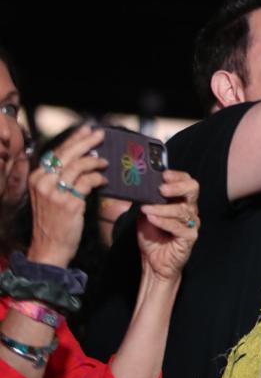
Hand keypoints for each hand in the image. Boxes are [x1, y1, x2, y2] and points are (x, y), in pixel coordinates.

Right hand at [27, 125, 107, 266]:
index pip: (57, 152)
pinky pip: (88, 182)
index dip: (74, 139)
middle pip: (68, 154)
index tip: (87, 130)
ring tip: (105, 162)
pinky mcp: (69, 202)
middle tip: (101, 134)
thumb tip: (83, 157)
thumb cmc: (53, 221)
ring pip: (79, 166)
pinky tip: (104, 181)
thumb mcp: (50, 195)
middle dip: (87, 141)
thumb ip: (60, 177)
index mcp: (36, 177)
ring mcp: (55, 192)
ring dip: (95, 162)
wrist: (49, 247)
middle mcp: (42, 182)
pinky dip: (98, 179)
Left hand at [137, 170, 199, 281]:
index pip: (186, 181)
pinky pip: (178, 226)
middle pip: (193, 189)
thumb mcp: (145, 214)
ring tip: (146, 208)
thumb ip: (147, 200)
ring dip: (162, 208)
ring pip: (181, 209)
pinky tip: (151, 218)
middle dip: (178, 186)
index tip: (163, 175)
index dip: (177, 176)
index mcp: (181, 201)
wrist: (154, 263)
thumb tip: (138, 186)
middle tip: (162, 189)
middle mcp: (190, 210)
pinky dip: (163, 221)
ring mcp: (192, 223)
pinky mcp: (190, 237)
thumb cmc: (153, 238)